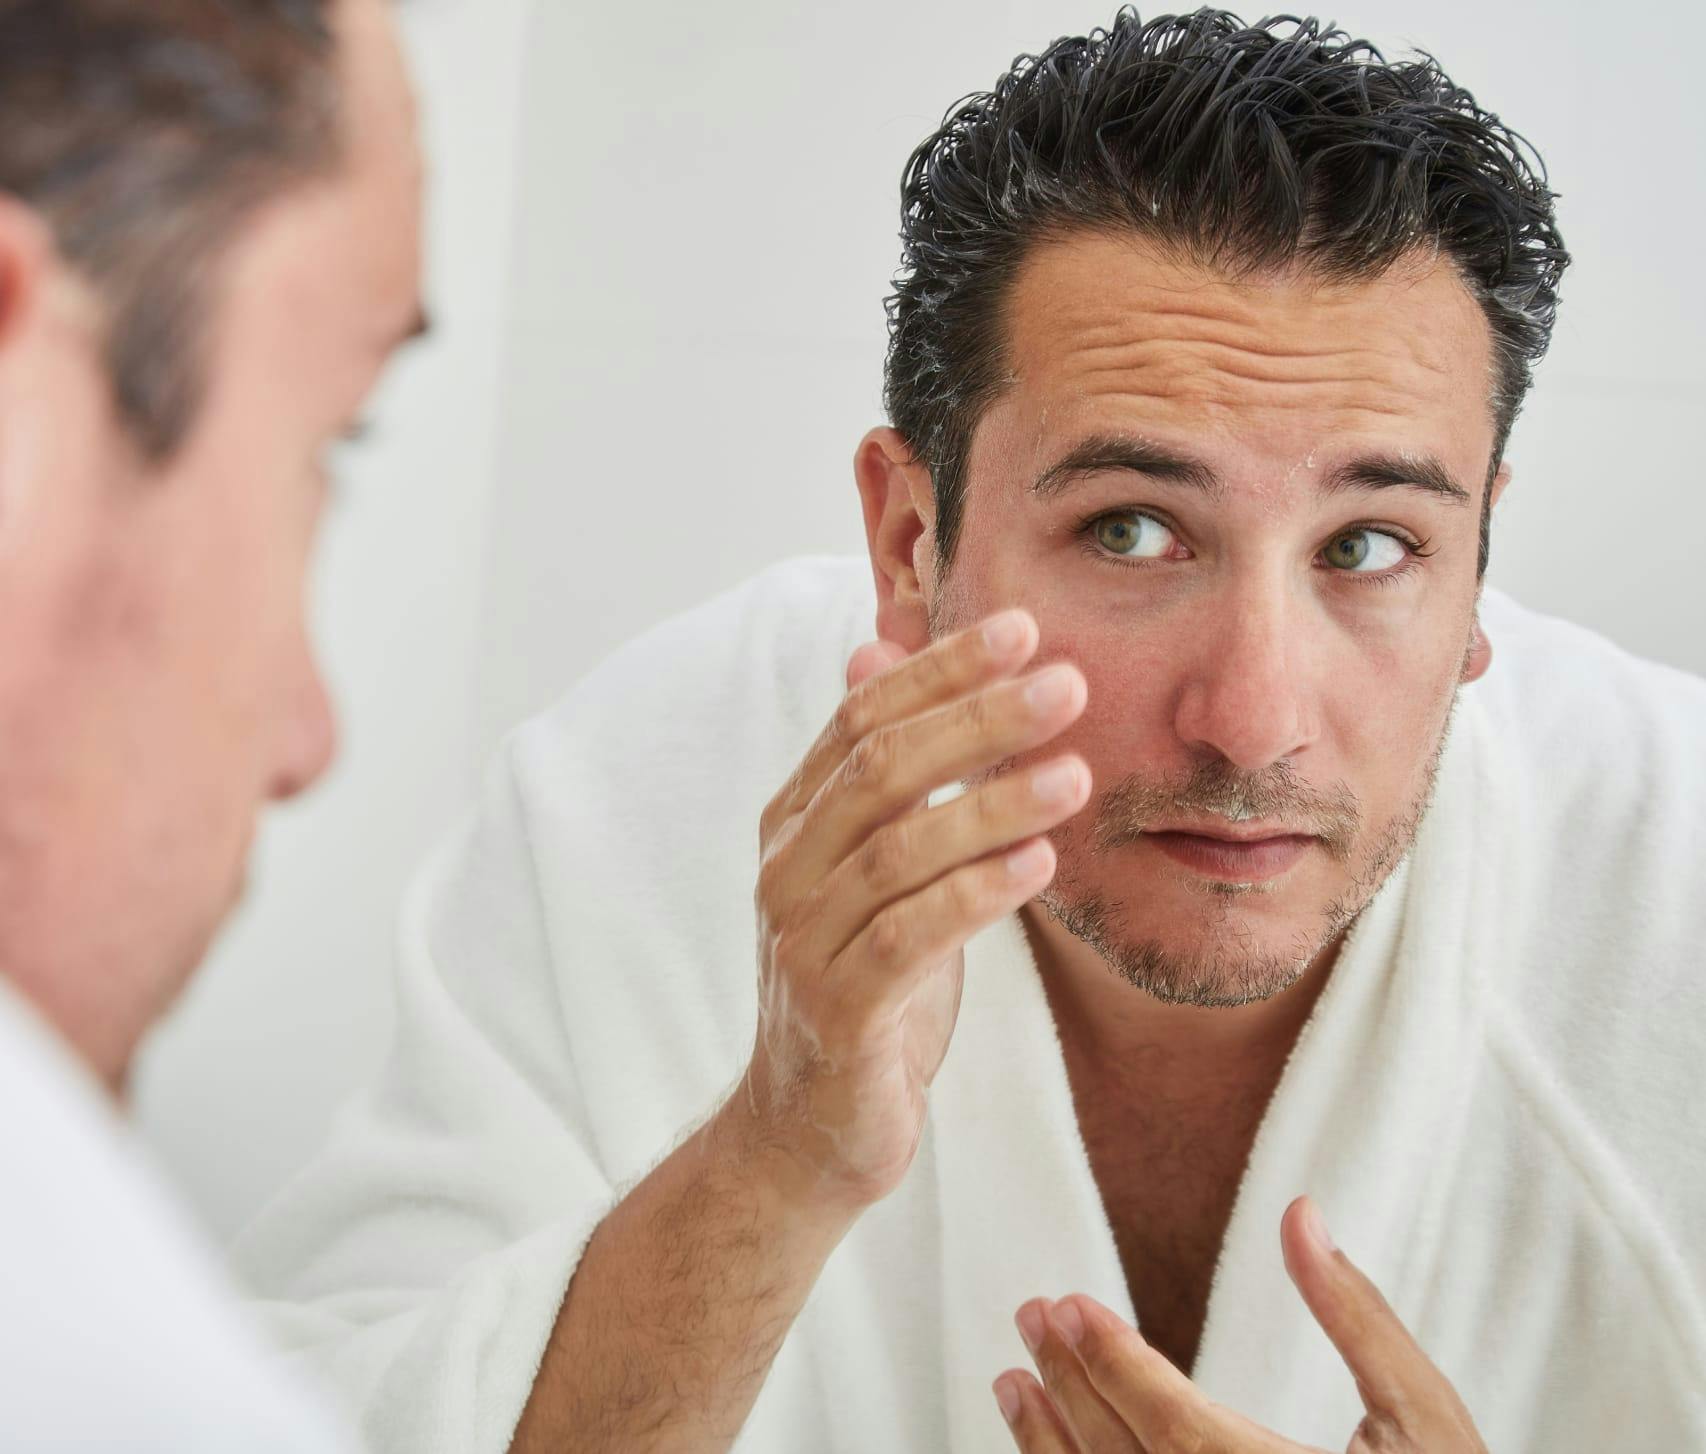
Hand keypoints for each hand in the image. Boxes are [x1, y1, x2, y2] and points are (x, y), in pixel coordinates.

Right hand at [732, 610, 1089, 1212]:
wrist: (804, 1129)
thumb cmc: (860, 983)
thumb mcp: (872, 870)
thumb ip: (883, 772)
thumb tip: (874, 651)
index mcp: (797, 821)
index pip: (863, 717)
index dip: (941, 669)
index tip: (1023, 628)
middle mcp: (788, 868)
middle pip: (879, 767)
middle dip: (978, 718)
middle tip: (1068, 684)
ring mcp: (802, 941)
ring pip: (898, 849)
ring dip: (992, 805)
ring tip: (1079, 776)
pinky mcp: (835, 1012)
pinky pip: (907, 938)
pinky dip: (974, 894)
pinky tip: (1040, 862)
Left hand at [995, 1196, 1488, 1452]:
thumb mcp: (1425, 1416)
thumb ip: (1359, 1318)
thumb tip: (1300, 1215)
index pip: (1180, 1430)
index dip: (1117, 1365)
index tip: (1069, 1305)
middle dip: (1074, 1385)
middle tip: (1032, 1316)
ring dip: (1051, 1445)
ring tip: (1015, 1380)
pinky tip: (1048, 1443)